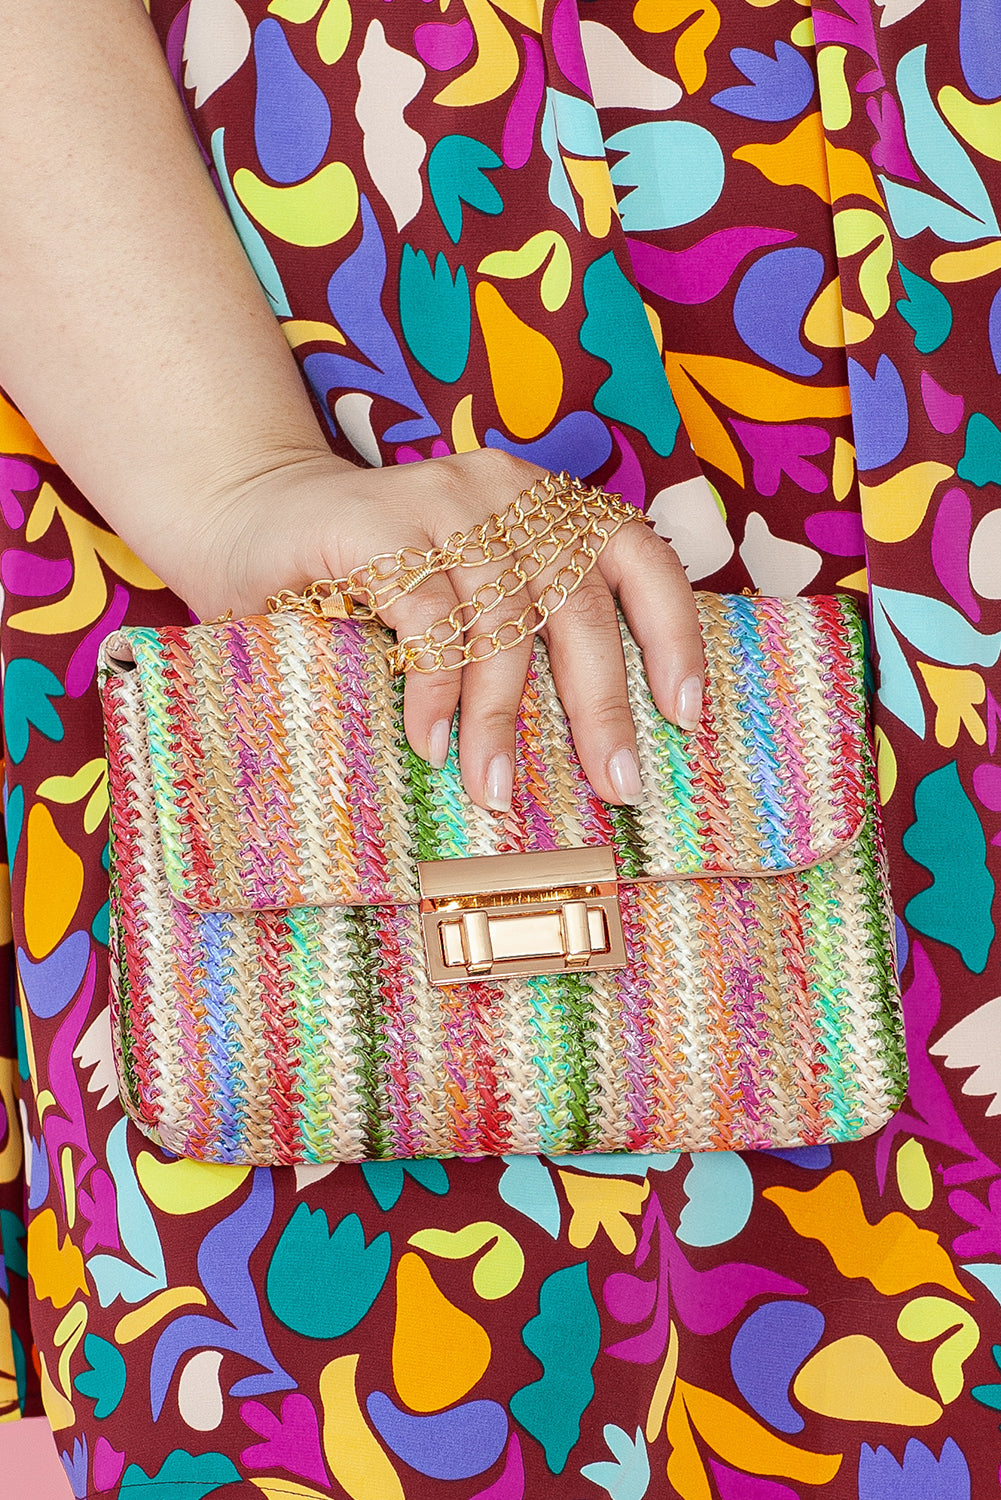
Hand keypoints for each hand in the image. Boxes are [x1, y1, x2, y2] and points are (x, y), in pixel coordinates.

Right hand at [174, 447, 703, 811]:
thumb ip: (522, 635)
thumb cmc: (371, 582)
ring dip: (503, 718)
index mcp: (544, 505)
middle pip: (579, 605)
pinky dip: (435, 689)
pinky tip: (429, 742)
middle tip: (615, 786)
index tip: (687, 716)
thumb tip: (595, 747)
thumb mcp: (465, 599)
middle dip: (601, 707)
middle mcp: (505, 491)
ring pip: (504, 620)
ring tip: (496, 790)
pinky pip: (430, 618)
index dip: (675, 636)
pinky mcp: (378, 524)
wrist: (250, 518)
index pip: (641, 558)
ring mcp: (442, 501)